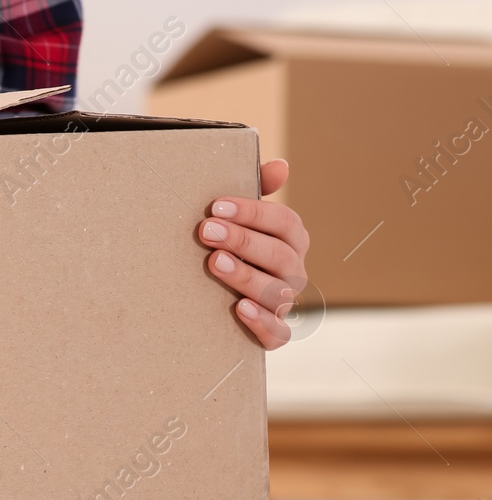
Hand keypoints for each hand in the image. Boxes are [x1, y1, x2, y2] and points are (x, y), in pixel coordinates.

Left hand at [199, 159, 308, 349]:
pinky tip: (238, 308)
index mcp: (291, 241)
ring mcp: (284, 303)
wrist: (211, 303)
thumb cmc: (228, 249)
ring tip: (215, 263)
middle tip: (207, 232)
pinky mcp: (273, 334)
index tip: (216, 207)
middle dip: (243, 241)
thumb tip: (280, 166)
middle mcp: (293, 271)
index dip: (253, 213)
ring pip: (277, 292)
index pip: (285, 223)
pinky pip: (278, 333)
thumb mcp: (238, 220)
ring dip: (246, 276)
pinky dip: (261, 322)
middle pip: (280, 255)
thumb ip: (257, 192)